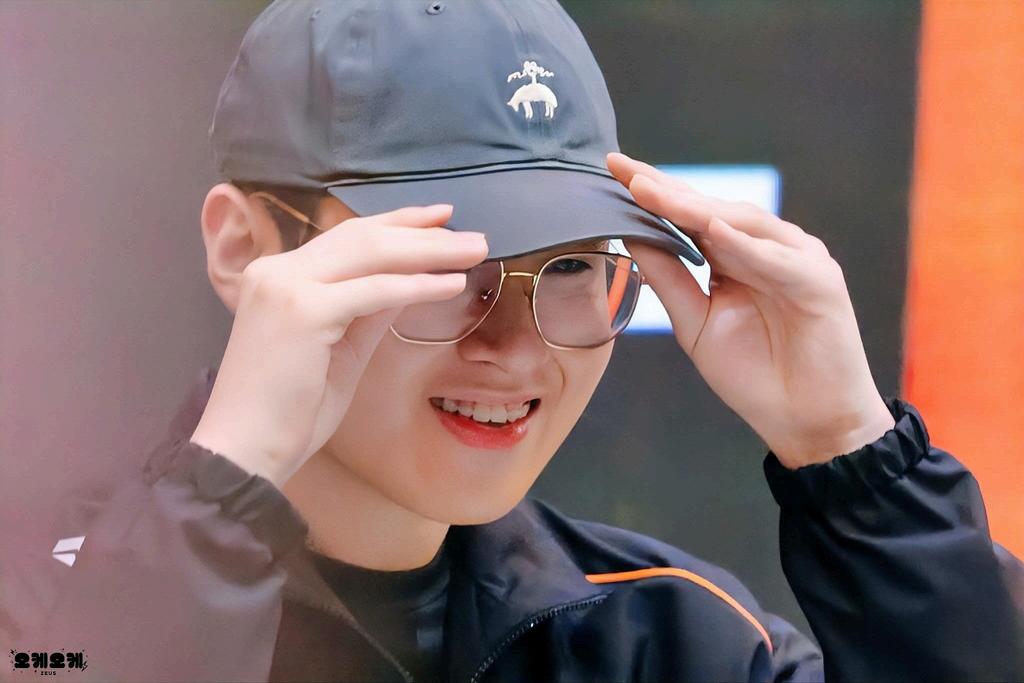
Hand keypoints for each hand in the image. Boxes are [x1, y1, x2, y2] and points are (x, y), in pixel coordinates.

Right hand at [190, 204, 488, 487]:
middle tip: (472, 235)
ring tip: (474, 250)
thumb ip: (369, 312)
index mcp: (280, 276)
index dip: (398, 223)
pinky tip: (452, 284)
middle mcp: (278, 270)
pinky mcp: (303, 310)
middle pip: (363, 236)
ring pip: (372, 253)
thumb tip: (410, 281)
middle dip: (423, 232)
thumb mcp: (341, 350)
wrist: (246, 451)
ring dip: (430, 250)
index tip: (441, 219)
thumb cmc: (290, 412)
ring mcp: (287, 286)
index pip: (348, 237)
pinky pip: (374, 291)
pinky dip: (417, 286)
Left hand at [607, 152, 894, 468]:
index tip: (611, 170)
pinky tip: (708, 228)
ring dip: (694, 207)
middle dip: (665, 188)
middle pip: (711, 208)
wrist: (805, 421)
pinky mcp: (819, 281)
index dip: (653, 193)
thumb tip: (630, 236)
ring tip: (649, 190)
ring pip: (739, 223)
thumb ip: (669, 279)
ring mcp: (796, 258)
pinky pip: (774, 258)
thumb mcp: (696, 321)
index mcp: (736, 255)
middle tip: (623, 169)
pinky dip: (741, 243)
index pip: (690, 215)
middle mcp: (766, 247)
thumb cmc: (755, 374)